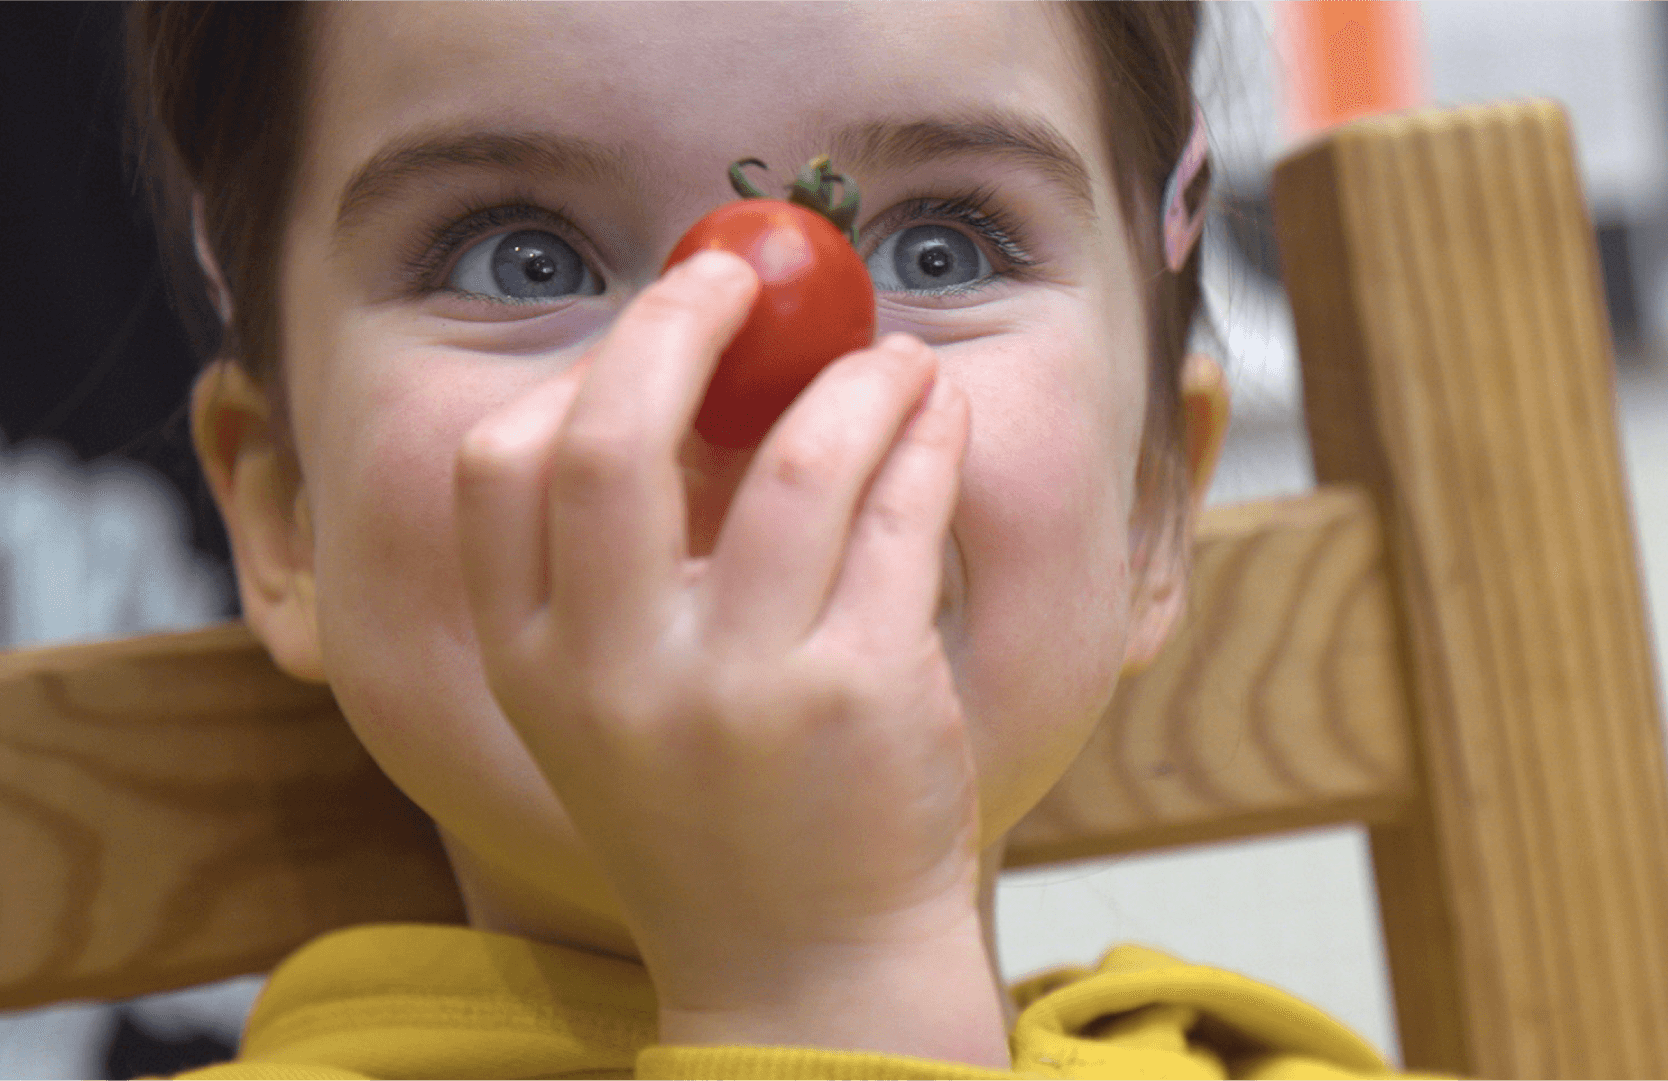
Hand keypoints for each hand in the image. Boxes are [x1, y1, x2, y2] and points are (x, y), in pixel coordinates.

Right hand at [451, 250, 987, 1022]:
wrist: (807, 974)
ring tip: (896, 360)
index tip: (654, 327)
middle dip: (679, 324)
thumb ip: (622, 570)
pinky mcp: (859, 696)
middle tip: (738, 279)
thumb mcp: (617, 708)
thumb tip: (696, 379)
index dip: (577, 372)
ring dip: (856, 380)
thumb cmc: (718, 821)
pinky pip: (899, 518)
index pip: (496, 472)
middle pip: (614, 438)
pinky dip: (925, 442)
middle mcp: (616, 675)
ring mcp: (739, 689)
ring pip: (795, 461)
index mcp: (533, 669)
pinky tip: (938, 420)